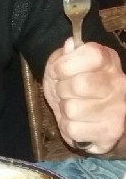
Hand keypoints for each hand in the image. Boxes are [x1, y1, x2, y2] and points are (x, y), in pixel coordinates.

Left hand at [43, 38, 125, 153]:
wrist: (82, 114)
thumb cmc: (71, 82)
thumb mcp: (62, 63)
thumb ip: (65, 54)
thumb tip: (71, 45)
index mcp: (108, 60)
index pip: (92, 55)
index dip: (66, 64)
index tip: (58, 71)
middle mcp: (119, 84)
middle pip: (79, 85)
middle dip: (61, 88)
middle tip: (64, 90)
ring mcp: (118, 110)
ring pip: (72, 109)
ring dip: (64, 108)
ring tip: (71, 105)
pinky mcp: (110, 134)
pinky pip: (72, 129)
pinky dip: (67, 126)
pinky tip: (76, 121)